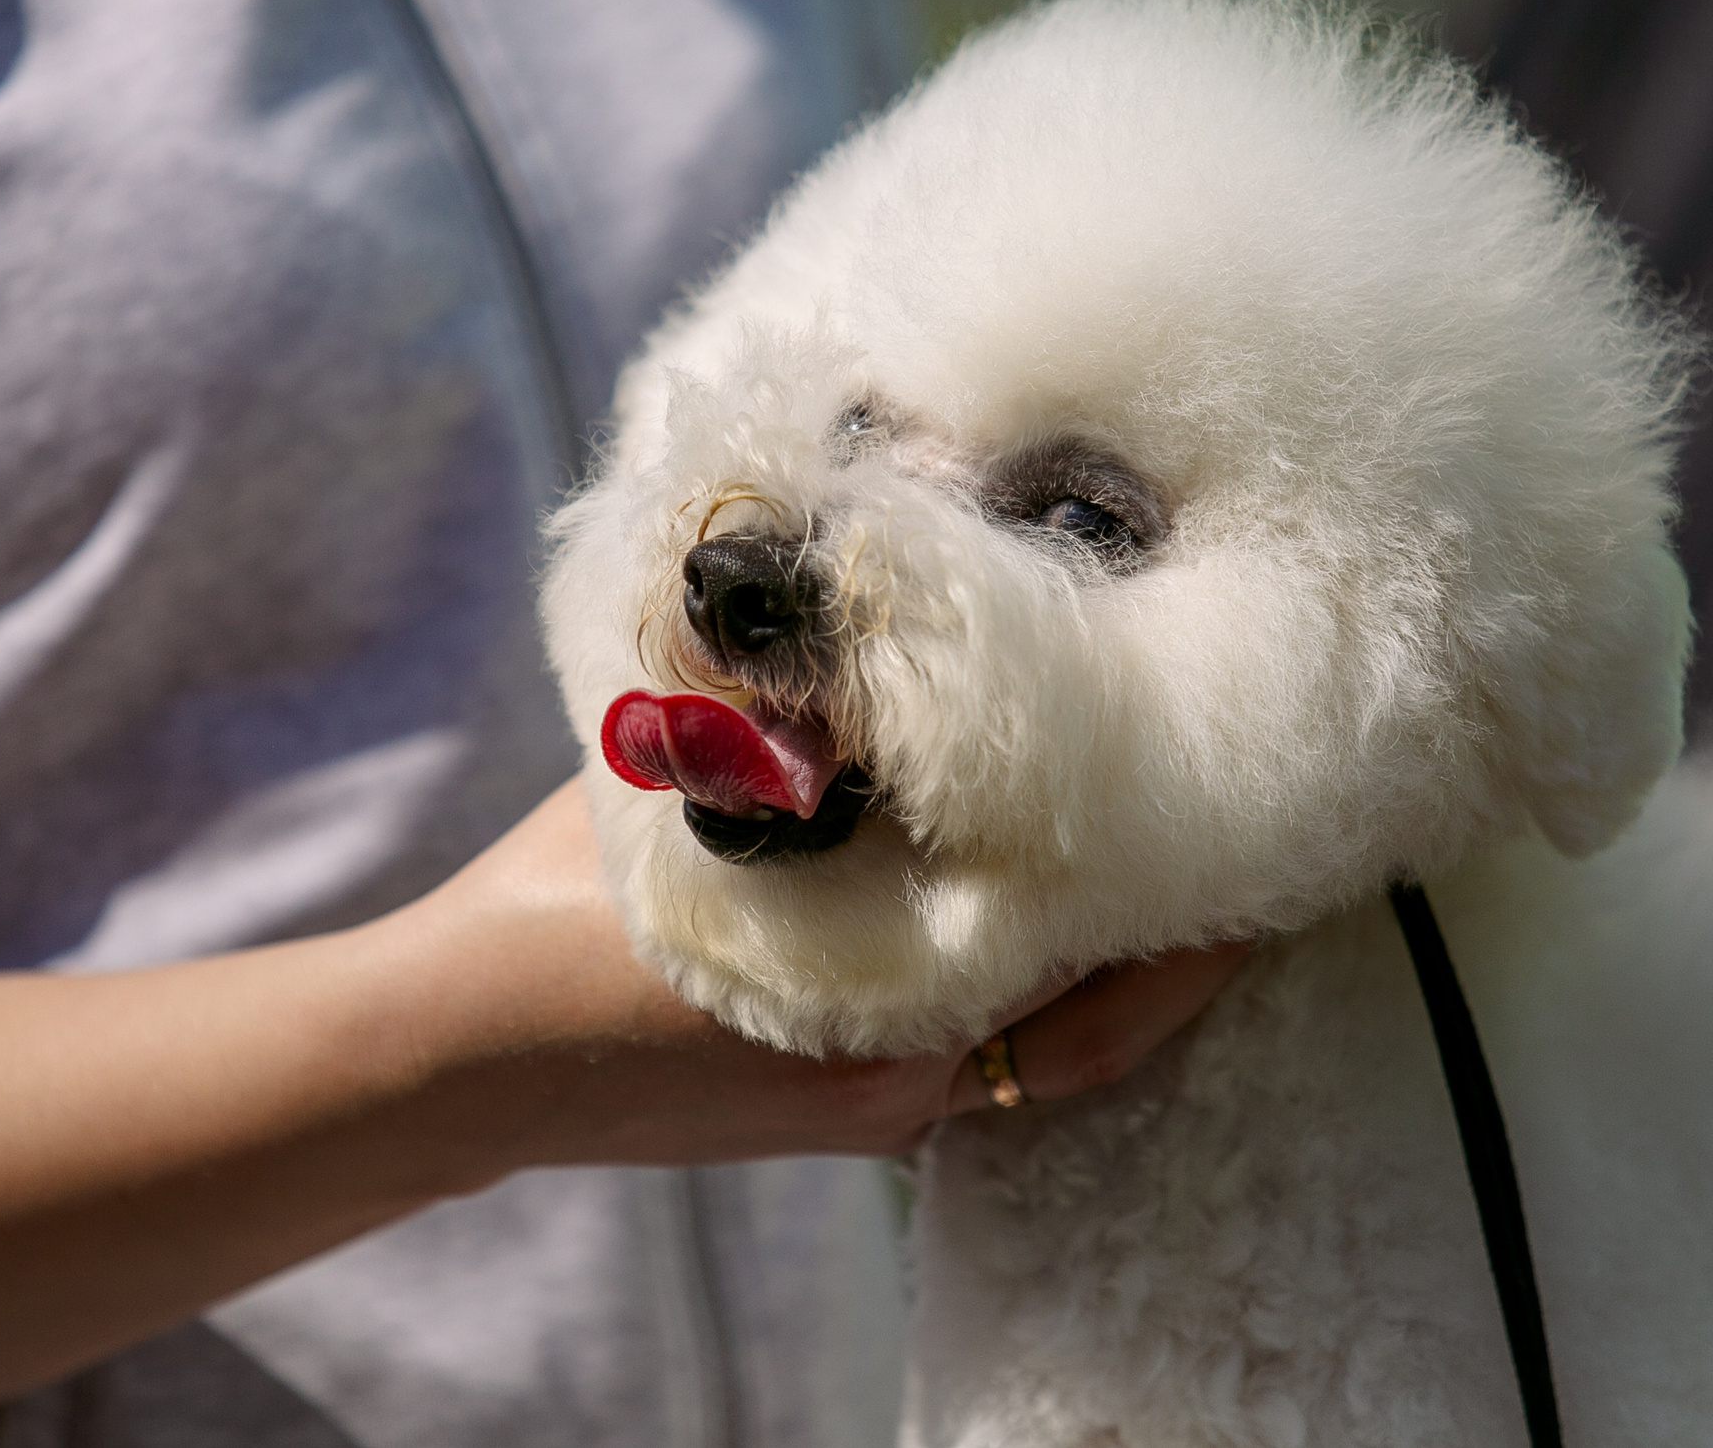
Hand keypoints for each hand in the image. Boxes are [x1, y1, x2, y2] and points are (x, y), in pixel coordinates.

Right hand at [375, 779, 1254, 1174]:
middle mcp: (894, 1077)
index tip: (1262, 834)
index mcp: (874, 1001)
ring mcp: (868, 1107)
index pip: (1083, 960)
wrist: (450, 1056)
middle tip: (1257, 854)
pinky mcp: (837, 1111)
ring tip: (1177, 882)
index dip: (1186, 906)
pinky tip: (1032, 913)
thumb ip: (782, 702)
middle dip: (1179, 945)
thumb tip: (864, 601)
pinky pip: (975, 1056)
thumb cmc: (551, 905)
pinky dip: (1025, 992)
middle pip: (1090, 1023)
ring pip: (1040, 1048)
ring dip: (1109, 973)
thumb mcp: (672, 774)